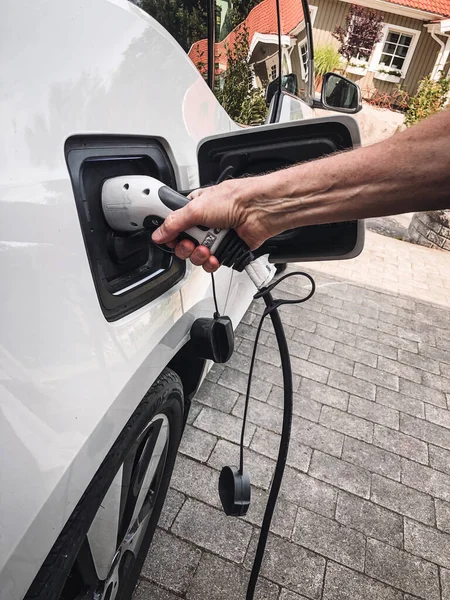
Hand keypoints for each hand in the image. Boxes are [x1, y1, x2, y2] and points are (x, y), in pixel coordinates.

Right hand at [151, 178, 275, 271]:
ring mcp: (215, 237)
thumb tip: (158, 233)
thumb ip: (174, 222)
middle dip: (184, 247)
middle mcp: (204, 223)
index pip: (174, 225)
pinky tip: (215, 256)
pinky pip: (211, 263)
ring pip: (196, 256)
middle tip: (190, 243)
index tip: (168, 239)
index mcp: (195, 208)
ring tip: (206, 248)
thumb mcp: (196, 208)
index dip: (169, 234)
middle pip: (183, 243)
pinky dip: (212, 262)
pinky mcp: (226, 249)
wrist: (259, 211)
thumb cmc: (235, 199)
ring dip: (199, 255)